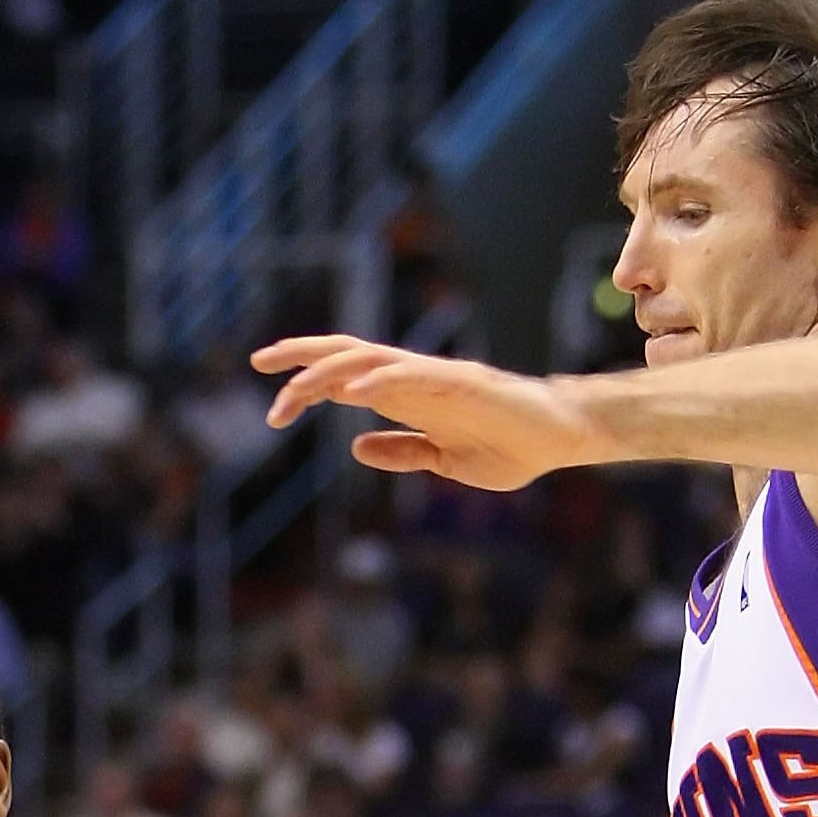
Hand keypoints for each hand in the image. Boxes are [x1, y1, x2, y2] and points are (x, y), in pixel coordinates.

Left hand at [251, 338, 604, 489]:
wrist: (559, 438)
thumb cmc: (509, 446)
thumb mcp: (442, 460)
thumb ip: (401, 451)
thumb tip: (356, 447)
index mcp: (408, 396)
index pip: (346, 376)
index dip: (306, 380)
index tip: (270, 398)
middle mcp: (416, 378)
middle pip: (347, 356)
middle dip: (301, 357)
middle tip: (258, 363)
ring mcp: (438, 378)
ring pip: (372, 361)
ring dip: (329, 373)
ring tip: (293, 388)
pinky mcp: (464, 384)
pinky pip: (414, 378)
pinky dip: (381, 382)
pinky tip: (351, 395)